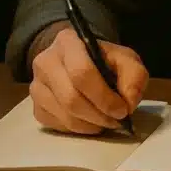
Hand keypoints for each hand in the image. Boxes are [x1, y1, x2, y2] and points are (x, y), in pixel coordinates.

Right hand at [30, 27, 148, 134]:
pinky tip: (91, 121)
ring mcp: (36, 85)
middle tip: (117, 120)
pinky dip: (78, 129)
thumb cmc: (104, 60)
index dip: (103, 96)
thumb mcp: (125, 59)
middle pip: (71, 97)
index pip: (81, 72)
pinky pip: (57, 125)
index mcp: (68, 41)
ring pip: (64, 115)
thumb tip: (128, 102)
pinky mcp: (35, 106)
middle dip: (99, 114)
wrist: (79, 61)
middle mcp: (45, 61)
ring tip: (107, 121)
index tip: (122, 109)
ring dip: (91, 124)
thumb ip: (134, 76)